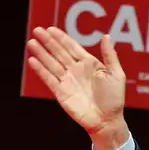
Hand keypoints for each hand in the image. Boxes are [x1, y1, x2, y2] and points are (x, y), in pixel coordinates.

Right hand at [27, 27, 127, 149]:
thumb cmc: (114, 99)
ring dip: (41, 53)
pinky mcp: (61, 92)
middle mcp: (76, 70)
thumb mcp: (116, 74)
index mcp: (89, 64)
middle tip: (37, 30)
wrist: (107, 120)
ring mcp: (68, 81)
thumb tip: (106, 36)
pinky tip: (33, 60)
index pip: (72, 47)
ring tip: (31, 43)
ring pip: (51, 64)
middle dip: (48, 41)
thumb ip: (110, 55)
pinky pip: (49, 79)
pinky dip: (41, 70)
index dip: (61, 38)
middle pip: (59, 52)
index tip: (51, 29)